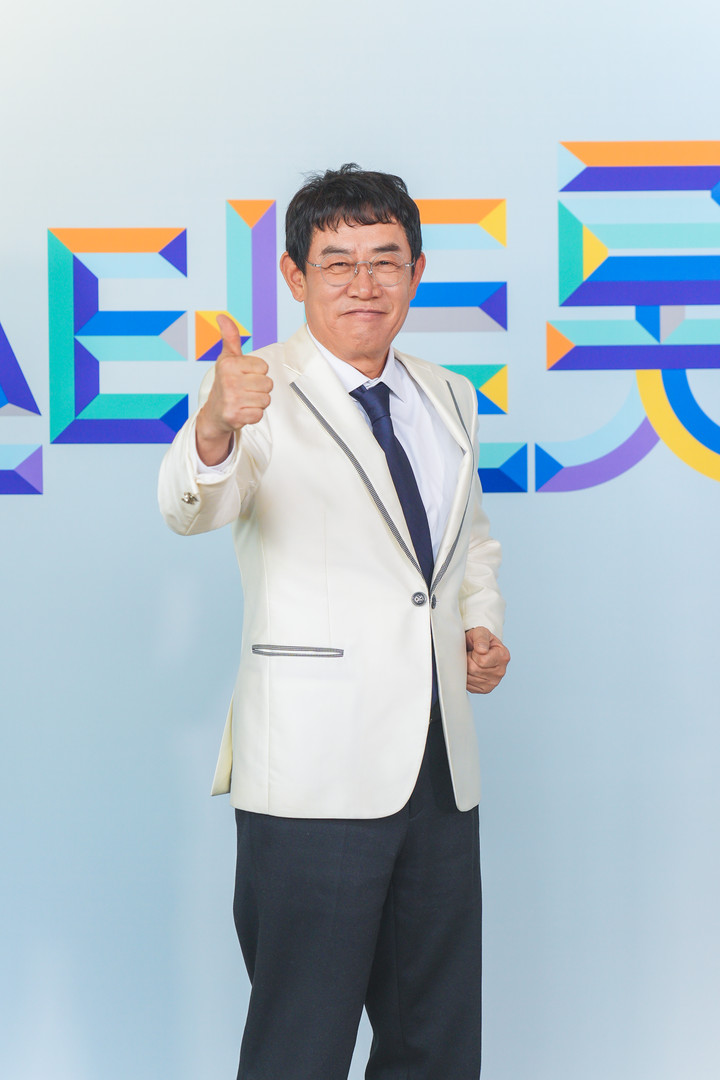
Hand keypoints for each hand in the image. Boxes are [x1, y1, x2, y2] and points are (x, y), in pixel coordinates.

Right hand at [195, 314, 272, 464]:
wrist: (214, 412)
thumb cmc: (225, 382)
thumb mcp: (227, 358)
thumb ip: (230, 337)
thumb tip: (222, 316)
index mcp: (229, 364)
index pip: (264, 367)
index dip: (258, 373)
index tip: (244, 376)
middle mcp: (229, 380)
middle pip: (267, 384)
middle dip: (259, 389)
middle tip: (245, 390)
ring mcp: (231, 399)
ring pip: (265, 399)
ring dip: (258, 402)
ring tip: (244, 400)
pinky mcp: (234, 416)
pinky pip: (259, 414)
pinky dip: (254, 415)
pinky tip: (243, 411)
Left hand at [465, 626, 509, 694]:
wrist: (477, 648)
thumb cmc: (479, 640)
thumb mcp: (480, 632)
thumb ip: (481, 638)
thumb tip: (482, 650)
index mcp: (503, 656)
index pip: (482, 661)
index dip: (473, 653)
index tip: (475, 649)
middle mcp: (501, 672)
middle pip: (474, 670)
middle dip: (467, 661)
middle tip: (470, 655)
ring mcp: (494, 683)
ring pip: (470, 678)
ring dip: (465, 669)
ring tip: (470, 661)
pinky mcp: (485, 689)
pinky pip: (468, 686)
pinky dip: (465, 677)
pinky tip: (470, 670)